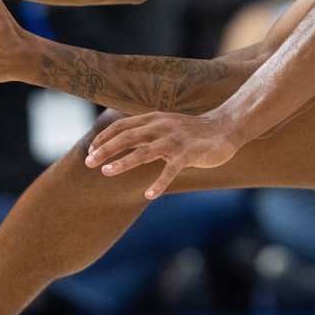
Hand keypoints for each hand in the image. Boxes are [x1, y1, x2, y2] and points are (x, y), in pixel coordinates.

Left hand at [84, 109, 241, 198]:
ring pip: (144, 152)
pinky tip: (149, 195)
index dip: (104, 137)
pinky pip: (170, 170)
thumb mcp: (166, 126)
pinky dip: (159, 183)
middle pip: (127, 136)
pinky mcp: (189, 154)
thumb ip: (147, 132)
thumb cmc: (192, 131)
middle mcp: (161, 127)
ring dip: (123, 162)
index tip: (90, 151)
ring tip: (106, 172)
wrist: (225, 127)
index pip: (122, 125)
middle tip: (88, 162)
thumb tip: (123, 141)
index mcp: (154, 119)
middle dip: (106, 149)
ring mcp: (174, 140)